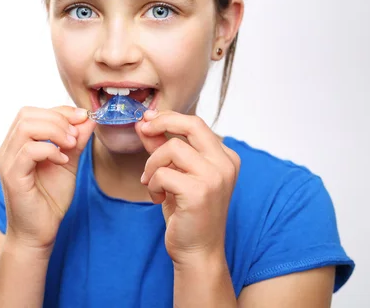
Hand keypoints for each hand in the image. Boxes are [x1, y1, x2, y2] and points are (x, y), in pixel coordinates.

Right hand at [0, 106, 95, 252]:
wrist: (39, 233)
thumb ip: (76, 141)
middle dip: (58, 119)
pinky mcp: (12, 176)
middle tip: (76, 135)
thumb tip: (88, 118)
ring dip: (54, 131)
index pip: (34, 112)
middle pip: (27, 114)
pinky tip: (62, 160)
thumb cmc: (50, 199)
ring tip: (71, 146)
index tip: (83, 117)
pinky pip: (28, 151)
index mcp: (18, 143)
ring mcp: (7, 162)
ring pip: (26, 127)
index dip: (60, 111)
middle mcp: (8, 149)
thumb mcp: (69, 163)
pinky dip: (50, 150)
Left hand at [136, 110, 240, 264]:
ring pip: (172, 148)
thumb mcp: (175, 175)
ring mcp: (215, 177)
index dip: (169, 118)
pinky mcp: (200, 192)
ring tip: (151, 183)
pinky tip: (156, 198)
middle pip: (192, 125)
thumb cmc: (187, 214)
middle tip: (143, 129)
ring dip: (152, 165)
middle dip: (162, 122)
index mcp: (225, 157)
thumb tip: (145, 124)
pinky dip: (152, 184)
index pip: (196, 124)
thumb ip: (162, 148)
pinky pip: (163, 173)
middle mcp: (225, 164)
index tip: (148, 120)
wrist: (197, 252)